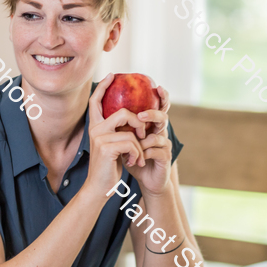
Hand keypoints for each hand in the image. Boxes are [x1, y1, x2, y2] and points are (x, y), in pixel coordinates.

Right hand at [84, 73, 147, 197]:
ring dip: (139, 145)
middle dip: (139, 123)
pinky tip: (133, 162)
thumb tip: (133, 119)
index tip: (111, 75)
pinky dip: (137, 154)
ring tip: (137, 156)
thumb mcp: (113, 147)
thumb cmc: (108, 168)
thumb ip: (118, 132)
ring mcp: (99, 137)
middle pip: (123, 112)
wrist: (99, 187)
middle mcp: (95, 129)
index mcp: (95, 127)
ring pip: (130, 130)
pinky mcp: (106, 147)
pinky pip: (131, 143)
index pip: (96, 101)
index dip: (103, 86)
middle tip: (144, 137)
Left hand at [126, 81, 172, 196]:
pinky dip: (145, 153)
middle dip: (153, 114)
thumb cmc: (132, 159)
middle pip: (163, 116)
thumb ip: (118, 127)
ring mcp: (165, 145)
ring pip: (159, 134)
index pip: (158, 107)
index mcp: (151, 126)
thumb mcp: (123, 141)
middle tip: (141, 115)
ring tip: (136, 141)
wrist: (144, 180)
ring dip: (143, 139)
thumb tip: (101, 109)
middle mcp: (160, 132)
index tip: (157, 86)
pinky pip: (157, 151)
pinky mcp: (165, 158)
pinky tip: (138, 159)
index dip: (161, 96)